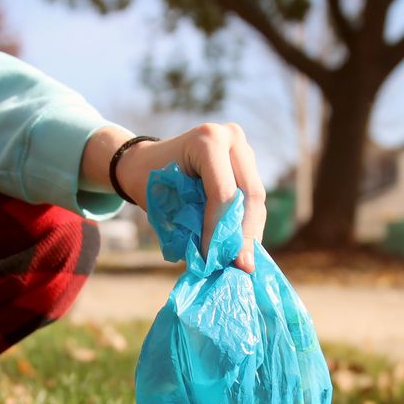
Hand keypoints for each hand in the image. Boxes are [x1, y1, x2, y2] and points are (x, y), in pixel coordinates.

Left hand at [86, 124, 265, 272]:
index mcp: (207, 140)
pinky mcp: (247, 162)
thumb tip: (217, 260)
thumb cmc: (150, 182)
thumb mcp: (165, 203)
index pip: (222, 193)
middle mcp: (231, 137)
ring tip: (243, 261)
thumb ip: (193, 227)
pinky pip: (254, 198)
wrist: (147, 161)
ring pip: (256, 198)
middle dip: (244, 234)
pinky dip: (248, 224)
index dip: (219, 230)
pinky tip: (242, 247)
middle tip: (241, 266)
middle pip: (250, 194)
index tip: (211, 258)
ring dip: (250, 232)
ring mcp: (243, 147)